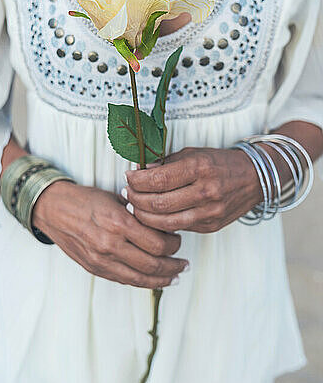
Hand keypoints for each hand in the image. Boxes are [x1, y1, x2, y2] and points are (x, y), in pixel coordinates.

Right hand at [32, 181, 187, 287]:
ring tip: (176, 275)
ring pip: (141, 278)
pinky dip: (143, 282)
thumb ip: (137, 214)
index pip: (158, 243)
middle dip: (173, 264)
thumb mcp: (115, 198)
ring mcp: (102, 260)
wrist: (53, 209)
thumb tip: (164, 223)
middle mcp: (110, 245)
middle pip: (153, 264)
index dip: (174, 244)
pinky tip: (155, 280)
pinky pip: (125, 280)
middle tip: (183, 261)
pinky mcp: (96, 269)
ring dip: (163, 279)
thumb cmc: (85, 199)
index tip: (178, 239)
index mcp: (118, 223)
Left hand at [125, 147, 261, 232]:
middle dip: (136, 199)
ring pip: (166, 222)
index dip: (138, 180)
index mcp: (200, 167)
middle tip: (127, 193)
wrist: (255, 178)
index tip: (128, 177)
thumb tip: (141, 171)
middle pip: (159, 203)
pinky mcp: (210, 226)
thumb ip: (168, 163)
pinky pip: (179, 228)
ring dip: (144, 216)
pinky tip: (152, 216)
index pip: (159, 179)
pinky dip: (161, 224)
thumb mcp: (194, 153)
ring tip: (134, 207)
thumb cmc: (220, 162)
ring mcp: (209, 212)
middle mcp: (206, 191)